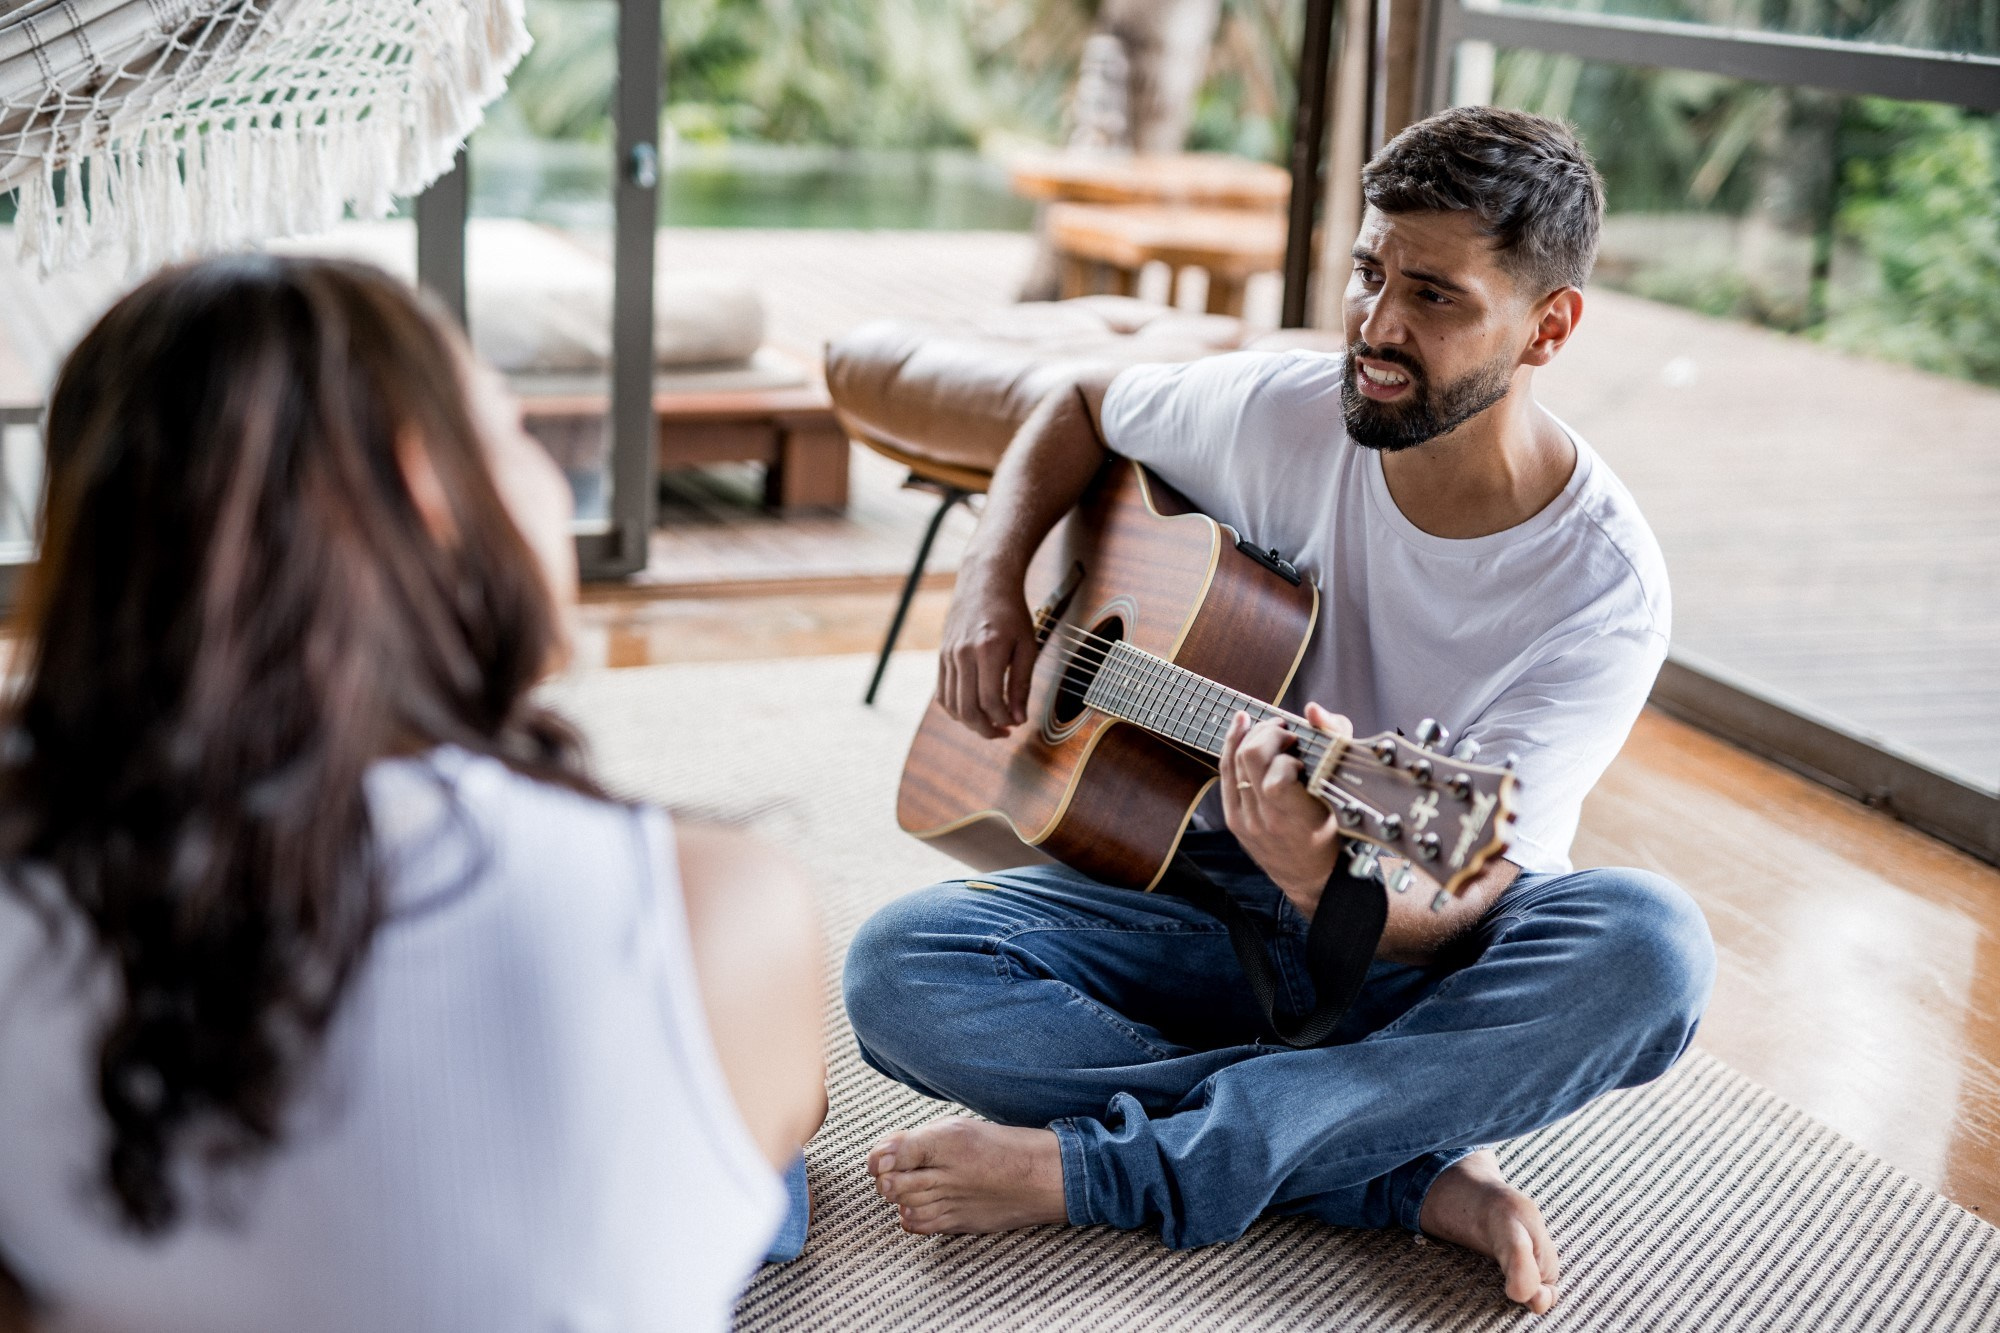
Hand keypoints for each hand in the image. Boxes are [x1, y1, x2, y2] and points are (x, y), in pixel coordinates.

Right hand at [937, 562, 1040, 737]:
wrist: (984, 581)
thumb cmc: (1011, 612)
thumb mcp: (1027, 646)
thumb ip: (1022, 684)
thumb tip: (1019, 719)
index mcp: (988, 649)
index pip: (990, 700)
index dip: (1004, 719)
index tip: (1016, 723)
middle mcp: (963, 654)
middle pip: (967, 708)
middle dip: (985, 729)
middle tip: (1002, 733)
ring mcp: (948, 655)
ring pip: (952, 704)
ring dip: (970, 722)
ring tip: (989, 724)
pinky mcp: (941, 655)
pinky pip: (943, 692)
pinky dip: (956, 709)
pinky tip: (972, 710)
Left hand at [1219, 703, 1353, 918]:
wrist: (1311, 875)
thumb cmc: (1335, 827)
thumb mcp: (1344, 790)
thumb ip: (1336, 741)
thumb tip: (1312, 710)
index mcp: (1299, 819)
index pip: (1277, 779)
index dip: (1287, 757)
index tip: (1301, 755)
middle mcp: (1267, 820)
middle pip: (1251, 758)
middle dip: (1269, 733)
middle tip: (1286, 731)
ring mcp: (1245, 821)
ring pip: (1234, 761)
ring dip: (1252, 735)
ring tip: (1271, 730)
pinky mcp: (1232, 818)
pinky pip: (1225, 773)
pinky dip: (1232, 746)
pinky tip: (1241, 727)